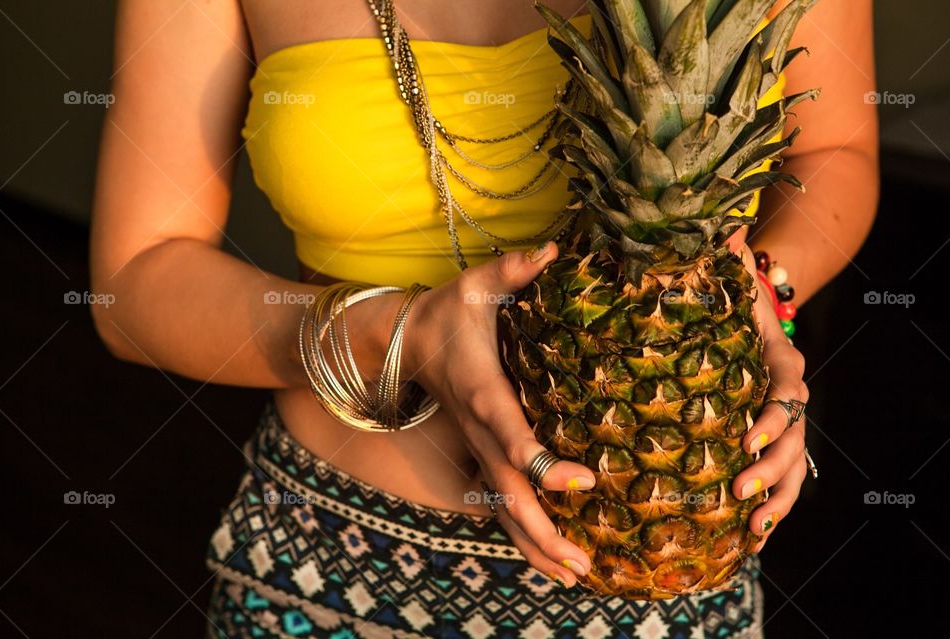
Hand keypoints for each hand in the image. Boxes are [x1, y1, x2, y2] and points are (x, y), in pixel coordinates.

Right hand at [403, 242, 595, 586]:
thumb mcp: (475, 286)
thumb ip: (511, 272)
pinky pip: (501, 504)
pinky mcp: (480, 457)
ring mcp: (477, 450)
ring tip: (577, 578)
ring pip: (502, 509)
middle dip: (543, 531)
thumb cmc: (448, 313)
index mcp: (482, 392)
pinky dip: (524, 536)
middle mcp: (480, 431)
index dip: (542, 461)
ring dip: (535, 546)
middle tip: (583, 565)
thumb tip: (549, 251)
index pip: (511, 434)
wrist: (402, 342)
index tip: (582, 481)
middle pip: (509, 492)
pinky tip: (554, 561)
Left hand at [733, 244, 810, 552]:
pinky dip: (772, 508)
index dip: (772, 415)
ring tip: (754, 528)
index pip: (787, 389)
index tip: (746, 438)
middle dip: (770, 466)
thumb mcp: (728, 279)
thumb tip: (719, 228)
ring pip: (795, 465)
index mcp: (779, 358)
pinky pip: (781, 479)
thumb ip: (724, 258)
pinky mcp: (770, 442)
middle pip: (794, 436)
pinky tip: (752, 540)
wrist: (750, 314)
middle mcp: (789, 393)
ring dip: (777, 498)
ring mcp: (784, 422)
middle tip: (739, 490)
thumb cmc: (731, 299)